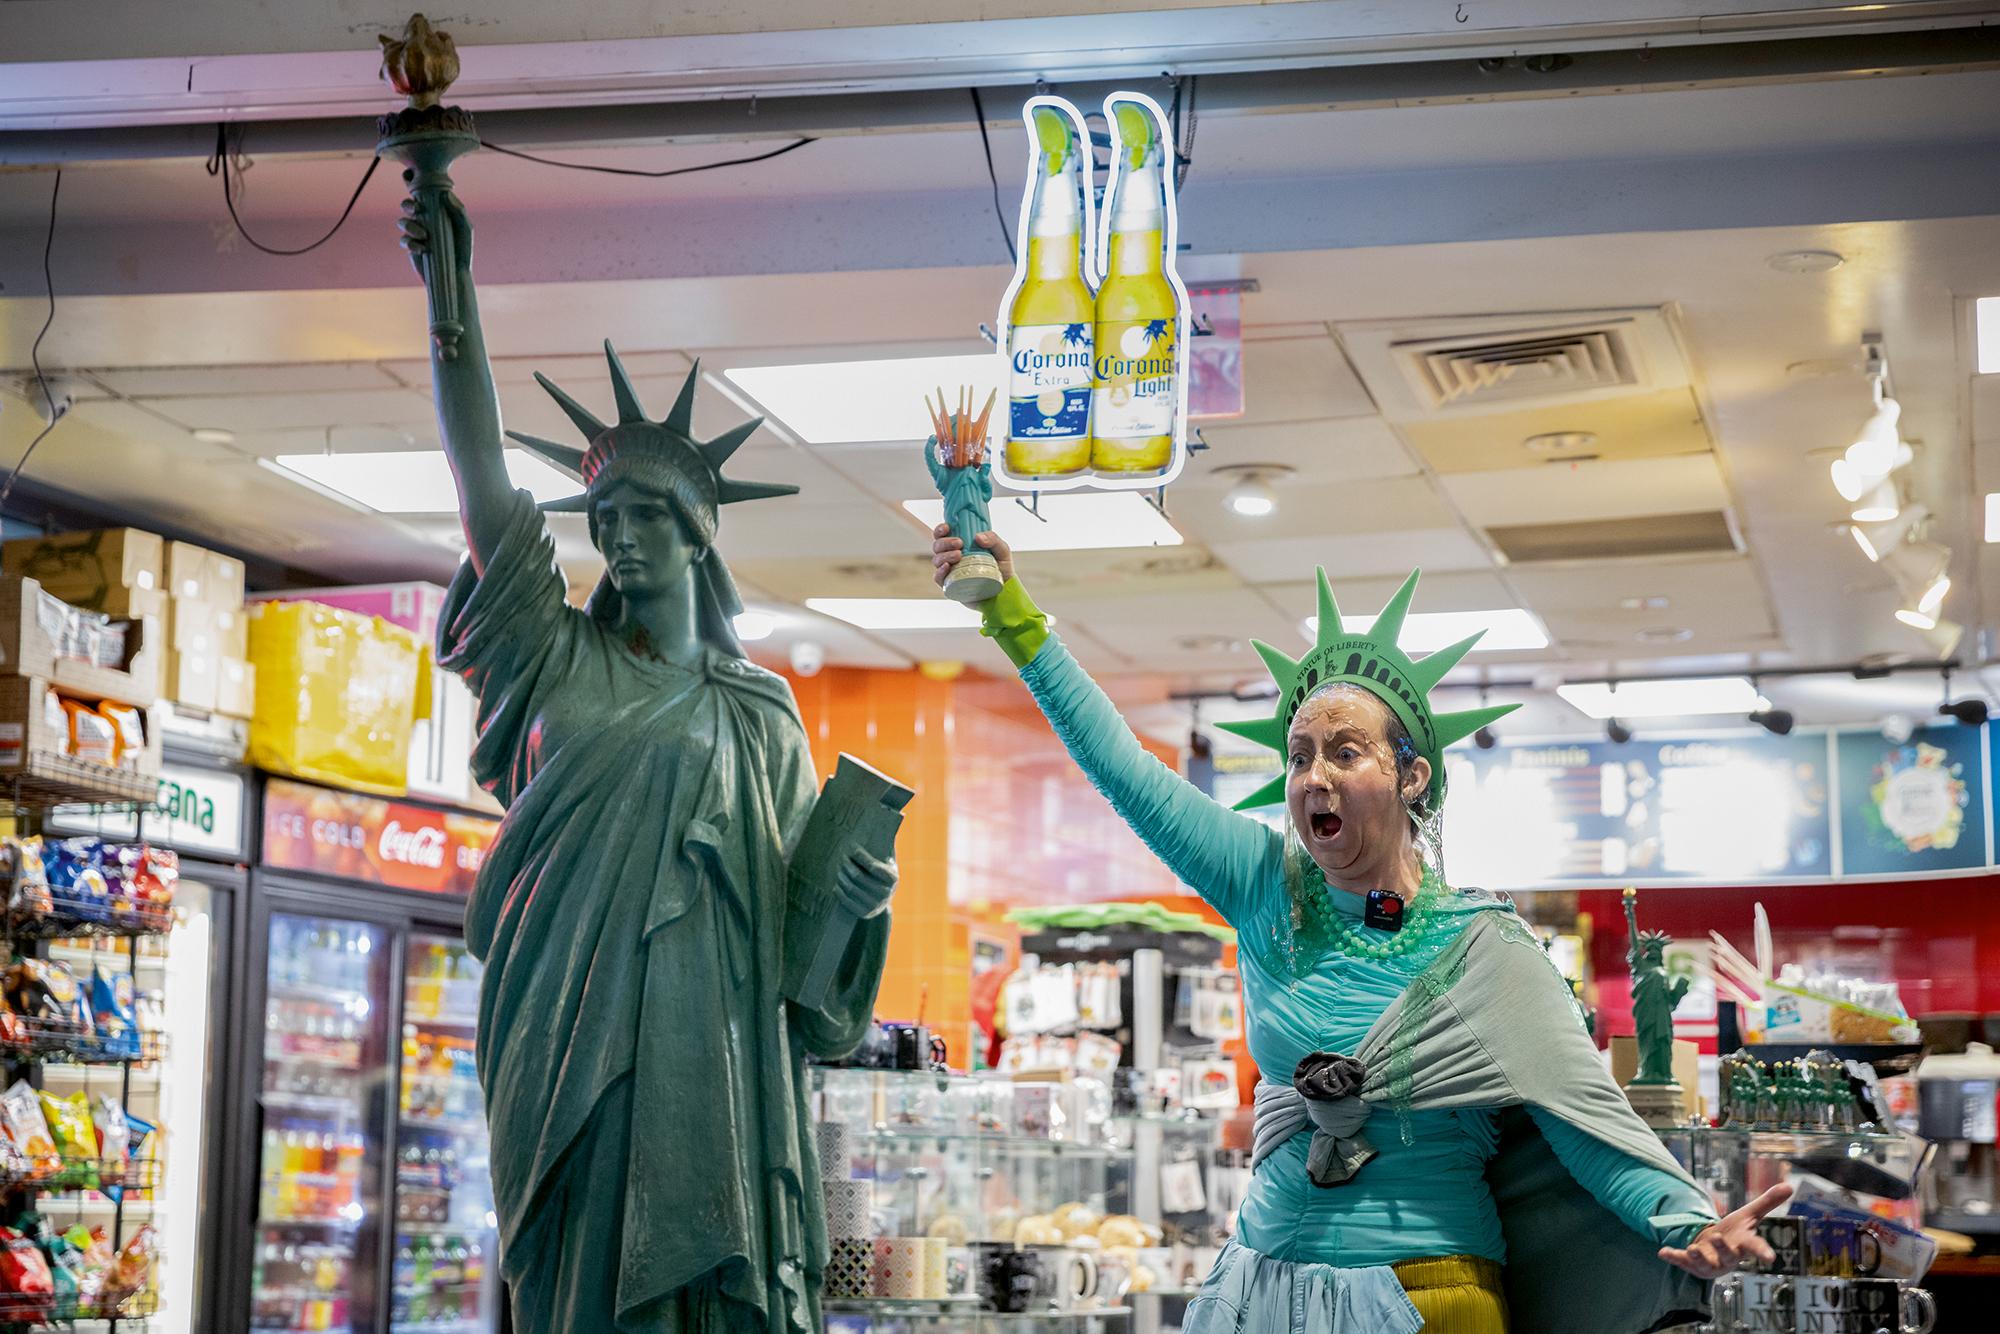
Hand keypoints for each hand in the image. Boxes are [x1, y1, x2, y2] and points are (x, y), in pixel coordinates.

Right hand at [396, 190, 472, 275]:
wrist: (457, 275)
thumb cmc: (464, 251)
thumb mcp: (465, 230)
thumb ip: (459, 212)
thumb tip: (447, 194)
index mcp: (435, 213)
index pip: (421, 197)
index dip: (415, 191)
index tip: (418, 195)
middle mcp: (423, 221)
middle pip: (406, 206)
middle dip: (407, 205)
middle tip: (416, 210)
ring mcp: (416, 235)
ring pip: (402, 222)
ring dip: (409, 225)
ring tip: (424, 235)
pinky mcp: (412, 249)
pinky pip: (404, 240)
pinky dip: (411, 242)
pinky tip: (422, 248)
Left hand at [835, 848, 895, 918]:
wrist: (883, 902)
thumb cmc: (883, 875)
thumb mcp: (888, 863)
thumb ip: (885, 847)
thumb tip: (883, 822)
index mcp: (892, 878)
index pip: (872, 865)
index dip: (860, 855)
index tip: (851, 847)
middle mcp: (885, 893)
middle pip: (858, 876)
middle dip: (846, 864)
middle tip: (841, 857)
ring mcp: (875, 905)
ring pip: (850, 887)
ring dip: (841, 875)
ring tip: (837, 868)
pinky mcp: (864, 913)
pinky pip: (846, 901)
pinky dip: (839, 891)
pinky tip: (836, 884)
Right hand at [931, 524, 1014, 588]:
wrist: (1005, 591)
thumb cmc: (1001, 568)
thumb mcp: (1002, 550)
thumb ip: (993, 539)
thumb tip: (978, 537)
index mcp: (961, 545)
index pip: (943, 535)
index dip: (940, 530)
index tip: (947, 528)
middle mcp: (952, 557)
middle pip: (937, 546)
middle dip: (945, 542)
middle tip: (959, 543)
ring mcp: (950, 571)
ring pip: (937, 560)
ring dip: (944, 555)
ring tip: (959, 555)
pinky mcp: (950, 586)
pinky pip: (938, 578)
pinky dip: (939, 572)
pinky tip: (947, 567)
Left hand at [1658, 1183, 1792, 1278]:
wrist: (1715, 1249)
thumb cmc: (1735, 1233)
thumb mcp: (1748, 1216)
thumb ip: (1767, 1203)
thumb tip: (1789, 1186)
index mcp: (1743, 1244)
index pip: (1755, 1248)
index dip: (1762, 1252)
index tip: (1770, 1258)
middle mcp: (1728, 1257)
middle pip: (1728, 1255)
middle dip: (1723, 1249)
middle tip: (1719, 1238)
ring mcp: (1711, 1263)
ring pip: (1706, 1264)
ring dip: (1698, 1257)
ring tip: (1692, 1248)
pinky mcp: (1693, 1265)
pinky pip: (1683, 1262)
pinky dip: (1674, 1257)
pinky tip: (1663, 1252)